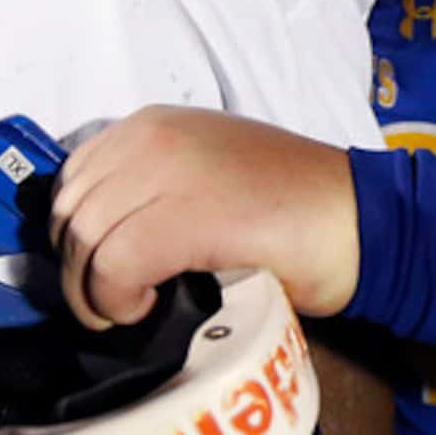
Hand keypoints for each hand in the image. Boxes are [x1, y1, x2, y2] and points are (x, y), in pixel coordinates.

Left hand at [50, 108, 360, 327]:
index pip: (74, 179)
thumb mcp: (208, 178)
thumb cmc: (293, 212)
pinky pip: (117, 264)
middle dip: (79, 270)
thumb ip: (154, 191)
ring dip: (96, 291)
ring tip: (132, 309)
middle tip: (113, 304)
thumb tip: (99, 244)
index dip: (76, 236)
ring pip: (87, 240)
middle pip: (72, 212)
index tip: (100, 272)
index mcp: (155, 124)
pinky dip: (118, 299)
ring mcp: (171, 172)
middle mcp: (154, 137)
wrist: (363, 221)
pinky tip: (145, 309)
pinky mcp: (189, 216)